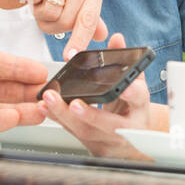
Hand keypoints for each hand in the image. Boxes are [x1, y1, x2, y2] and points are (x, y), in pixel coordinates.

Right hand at [0, 0, 108, 59]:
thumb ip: (87, 13)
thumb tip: (102, 35)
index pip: (89, 20)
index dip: (79, 41)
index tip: (69, 56)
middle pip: (65, 21)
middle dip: (50, 26)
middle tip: (44, 14)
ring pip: (48, 12)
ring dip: (37, 13)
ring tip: (38, 0)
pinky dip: (27, 1)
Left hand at [40, 32, 151, 158]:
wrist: (133, 140)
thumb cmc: (132, 110)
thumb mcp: (135, 85)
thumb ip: (125, 62)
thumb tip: (116, 39)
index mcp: (139, 108)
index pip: (139, 99)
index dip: (132, 94)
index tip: (124, 89)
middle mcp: (126, 128)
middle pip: (108, 123)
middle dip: (90, 114)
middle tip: (75, 103)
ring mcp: (108, 140)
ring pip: (86, 131)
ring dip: (65, 115)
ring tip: (50, 99)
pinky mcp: (92, 146)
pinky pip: (72, 132)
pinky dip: (57, 119)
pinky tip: (45, 108)